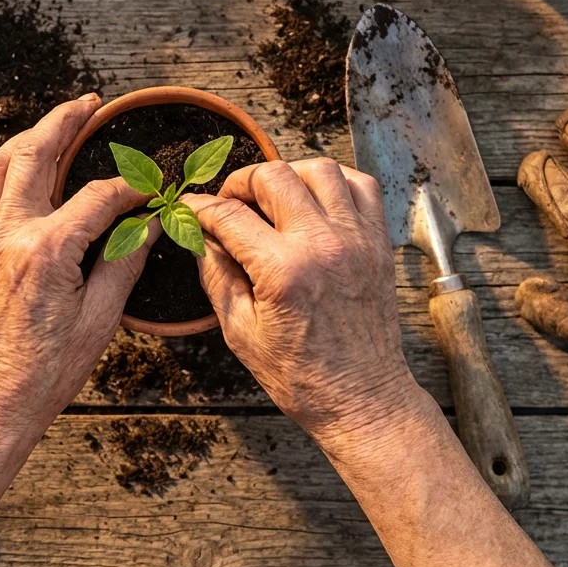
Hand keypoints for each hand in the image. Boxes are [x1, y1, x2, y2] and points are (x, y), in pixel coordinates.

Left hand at [0, 95, 157, 435]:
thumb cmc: (47, 370)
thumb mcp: (101, 319)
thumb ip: (126, 261)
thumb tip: (154, 224)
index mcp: (46, 250)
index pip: (98, 195)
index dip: (132, 187)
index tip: (153, 187)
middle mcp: (7, 233)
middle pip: (35, 153)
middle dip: (65, 121)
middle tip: (91, 103)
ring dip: (27, 135)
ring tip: (55, 122)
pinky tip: (13, 164)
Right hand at [182, 158, 421, 445]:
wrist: (361, 397)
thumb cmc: (300, 375)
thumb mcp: (239, 332)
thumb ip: (216, 275)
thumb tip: (201, 237)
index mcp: (283, 271)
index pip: (229, 215)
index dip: (200, 206)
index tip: (189, 207)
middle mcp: (323, 245)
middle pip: (273, 176)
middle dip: (241, 183)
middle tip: (230, 203)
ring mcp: (356, 239)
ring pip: (320, 169)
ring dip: (289, 174)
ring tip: (273, 198)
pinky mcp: (378, 242)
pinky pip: (361, 185)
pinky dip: (335, 181)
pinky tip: (315, 200)